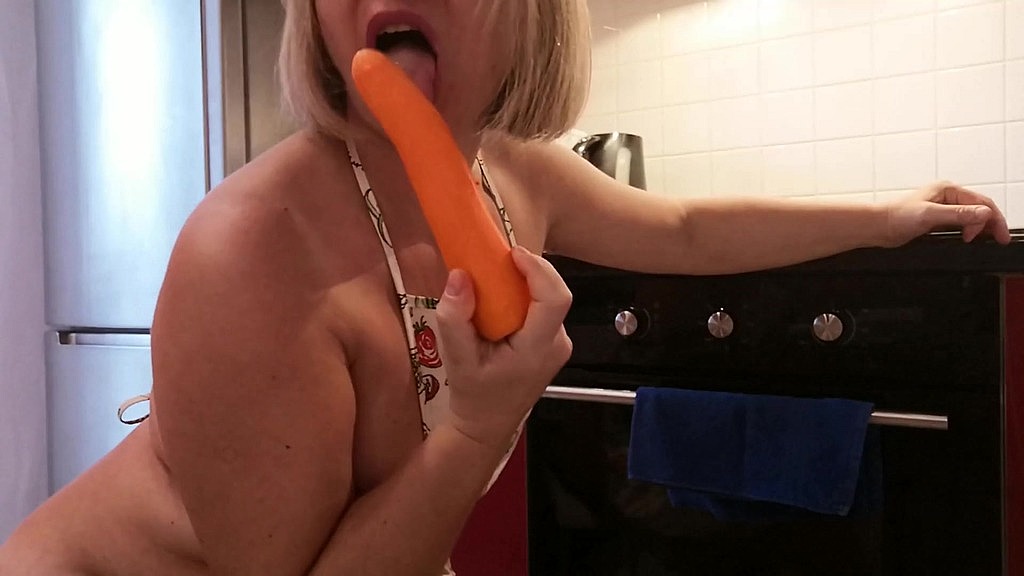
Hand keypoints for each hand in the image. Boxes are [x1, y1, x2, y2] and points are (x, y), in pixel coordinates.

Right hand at [435, 247, 572, 451]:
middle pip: (554, 294)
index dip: (539, 270)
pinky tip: (500, 302)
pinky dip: (523, 297)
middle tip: (497, 261)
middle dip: (528, 271)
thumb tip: (459, 276)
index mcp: (537, 350)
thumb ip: (455, 319)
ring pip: (549, 299)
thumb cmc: (473, 396)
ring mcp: (559, 345)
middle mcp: (557, 345)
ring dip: (524, 284)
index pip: (555, 299)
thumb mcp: (455, 359)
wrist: (485, 426)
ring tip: (494, 280)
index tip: (512, 254)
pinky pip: (543, 309)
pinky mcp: (552, 343)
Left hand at [883, 181, 1011, 246]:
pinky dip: (970, 231)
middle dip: (992, 224)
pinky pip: (961, 223)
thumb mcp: (930, 215)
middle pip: (980, 209)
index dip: (994, 219)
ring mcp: (943, 208)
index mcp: (948, 190)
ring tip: (988, 240)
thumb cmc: (896, 216)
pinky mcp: (937, 219)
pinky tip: (971, 239)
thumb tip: (983, 213)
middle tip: (1000, 240)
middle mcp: (947, 196)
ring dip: (981, 228)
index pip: (982, 203)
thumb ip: (958, 214)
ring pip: (972, 217)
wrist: (877, 226)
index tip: (999, 236)